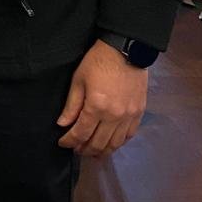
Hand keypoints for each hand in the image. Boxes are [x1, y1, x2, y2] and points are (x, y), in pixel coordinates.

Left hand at [56, 40, 147, 156]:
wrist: (126, 49)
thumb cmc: (98, 62)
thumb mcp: (79, 80)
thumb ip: (71, 105)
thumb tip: (63, 124)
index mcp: (96, 107)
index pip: (81, 133)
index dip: (69, 141)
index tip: (63, 143)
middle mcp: (114, 116)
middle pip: (98, 143)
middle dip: (84, 149)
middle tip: (76, 149)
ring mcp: (129, 116)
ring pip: (115, 144)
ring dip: (102, 151)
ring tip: (92, 151)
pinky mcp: (139, 113)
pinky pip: (129, 135)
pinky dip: (118, 143)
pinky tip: (111, 143)